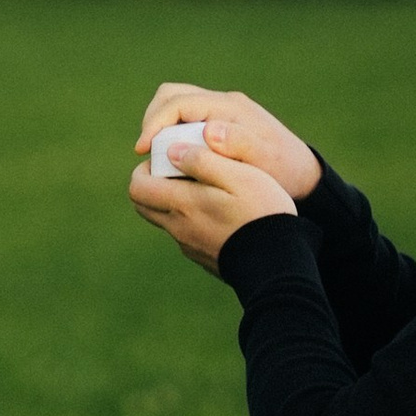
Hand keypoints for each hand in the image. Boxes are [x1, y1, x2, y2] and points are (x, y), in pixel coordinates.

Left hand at [128, 131, 297, 274]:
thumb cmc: (261, 213)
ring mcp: (190, 245)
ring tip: (206, 189)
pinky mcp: (203, 256)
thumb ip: (202, 160)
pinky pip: (186, 234)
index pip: (137, 187)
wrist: (278, 265)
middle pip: (144, 204)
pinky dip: (192, 219)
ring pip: (165, 219)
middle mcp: (179, 228)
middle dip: (154, 183)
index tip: (169, 158)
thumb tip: (172, 151)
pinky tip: (221, 212)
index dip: (146, 168)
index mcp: (182, 205)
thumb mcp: (239, 176)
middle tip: (182, 170)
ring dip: (175, 201)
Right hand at [131, 81, 322, 200]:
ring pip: (176, 104)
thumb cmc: (283, 170)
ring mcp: (220, 111)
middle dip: (153, 120)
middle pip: (171, 95)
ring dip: (160, 126)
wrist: (302, 174)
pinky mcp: (219, 122)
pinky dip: (171, 133)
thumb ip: (238, 144)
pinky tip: (172, 158)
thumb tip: (209, 131)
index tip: (142, 149)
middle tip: (146, 152)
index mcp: (229, 107)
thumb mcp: (264, 161)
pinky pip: (185, 118)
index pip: (177, 102)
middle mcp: (222, 103)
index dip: (154, 123)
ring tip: (156, 156)